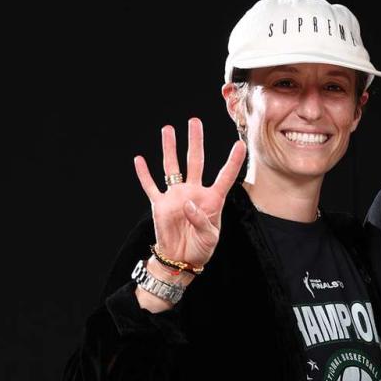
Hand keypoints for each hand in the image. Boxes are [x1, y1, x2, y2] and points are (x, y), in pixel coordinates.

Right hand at [133, 119, 245, 271]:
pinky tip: (139, 160)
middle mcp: (194, 193)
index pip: (224, 177)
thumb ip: (201, 220)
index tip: (241, 144)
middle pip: (194, 161)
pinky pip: (151, 186)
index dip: (233, 162)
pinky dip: (144, 174)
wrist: (181, 259)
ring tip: (168, 129)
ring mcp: (176, 196)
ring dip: (170, 148)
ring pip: (172, 167)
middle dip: (195, 142)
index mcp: (212, 200)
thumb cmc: (201, 249)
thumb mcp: (209, 238)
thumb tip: (188, 203)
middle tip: (194, 122)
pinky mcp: (160, 205)